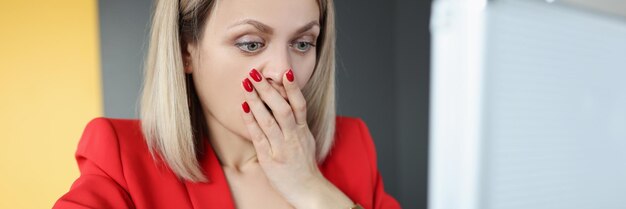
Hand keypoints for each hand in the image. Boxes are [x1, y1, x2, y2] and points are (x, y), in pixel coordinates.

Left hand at [240, 68, 352, 208]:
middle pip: (282, 108)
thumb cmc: (304, 165)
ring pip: (270, 120)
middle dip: (268, 89)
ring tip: (246, 85)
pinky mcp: (270, 158)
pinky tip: (243, 109)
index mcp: (303, 130)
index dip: (293, 88)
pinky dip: (251, 122)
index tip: (285, 72)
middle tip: (256, 74)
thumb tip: (289, 103)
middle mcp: (294, 137)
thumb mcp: (306, 140)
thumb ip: (298, 123)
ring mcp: (282, 147)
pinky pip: (259, 137)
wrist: (307, 190)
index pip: (300, 105)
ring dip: (257, 101)